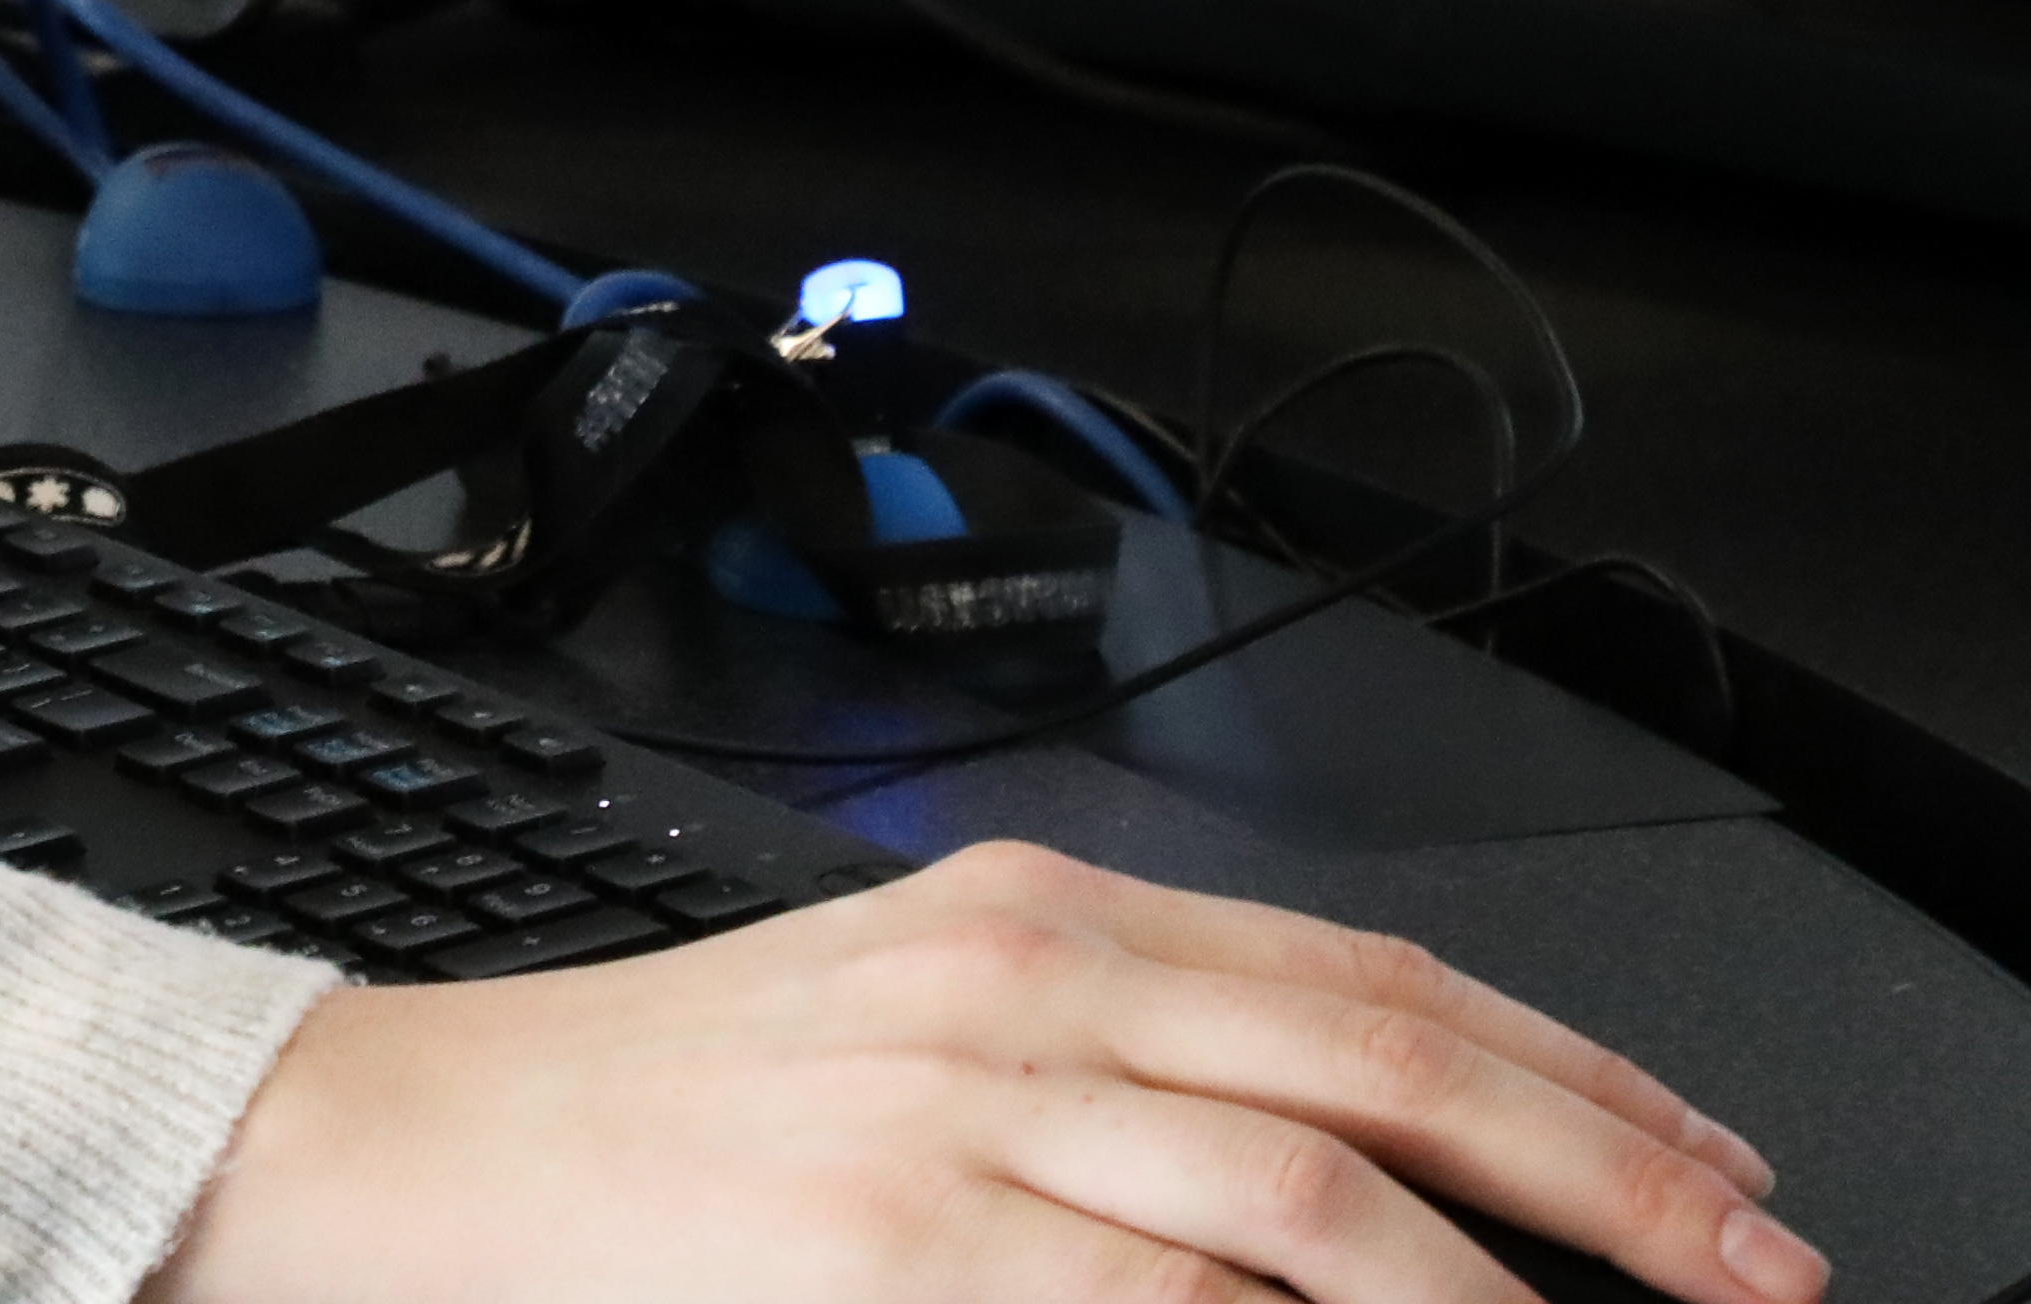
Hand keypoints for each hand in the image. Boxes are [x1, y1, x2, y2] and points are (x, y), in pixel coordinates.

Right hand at [154, 838, 1813, 1303]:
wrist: (426, 1144)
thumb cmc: (661, 1114)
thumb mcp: (901, 1026)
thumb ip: (1106, 1052)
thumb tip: (1349, 1148)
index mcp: (1021, 914)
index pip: (1368, 980)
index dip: (1575, 1071)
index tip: (1709, 1167)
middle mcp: (1013, 988)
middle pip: (1386, 1074)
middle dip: (1610, 1181)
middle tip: (1753, 1269)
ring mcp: (963, 1120)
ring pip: (1314, 1204)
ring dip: (1501, 1298)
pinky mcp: (906, 1250)